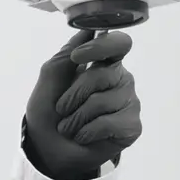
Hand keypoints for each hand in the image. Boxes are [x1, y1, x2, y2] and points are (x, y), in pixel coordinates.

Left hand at [23, 30, 141, 179]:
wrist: (48, 148)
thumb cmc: (48, 112)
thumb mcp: (50, 78)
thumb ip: (67, 53)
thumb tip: (88, 31)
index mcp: (103, 63)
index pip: (118, 43)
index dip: (100, 47)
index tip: (77, 58)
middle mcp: (120, 80)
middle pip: (104, 74)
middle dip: (74, 93)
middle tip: (62, 109)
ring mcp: (129, 102)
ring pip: (103, 101)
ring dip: (77, 117)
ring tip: (70, 126)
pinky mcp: (132, 126)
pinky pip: (111, 122)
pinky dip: (88, 131)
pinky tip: (83, 136)